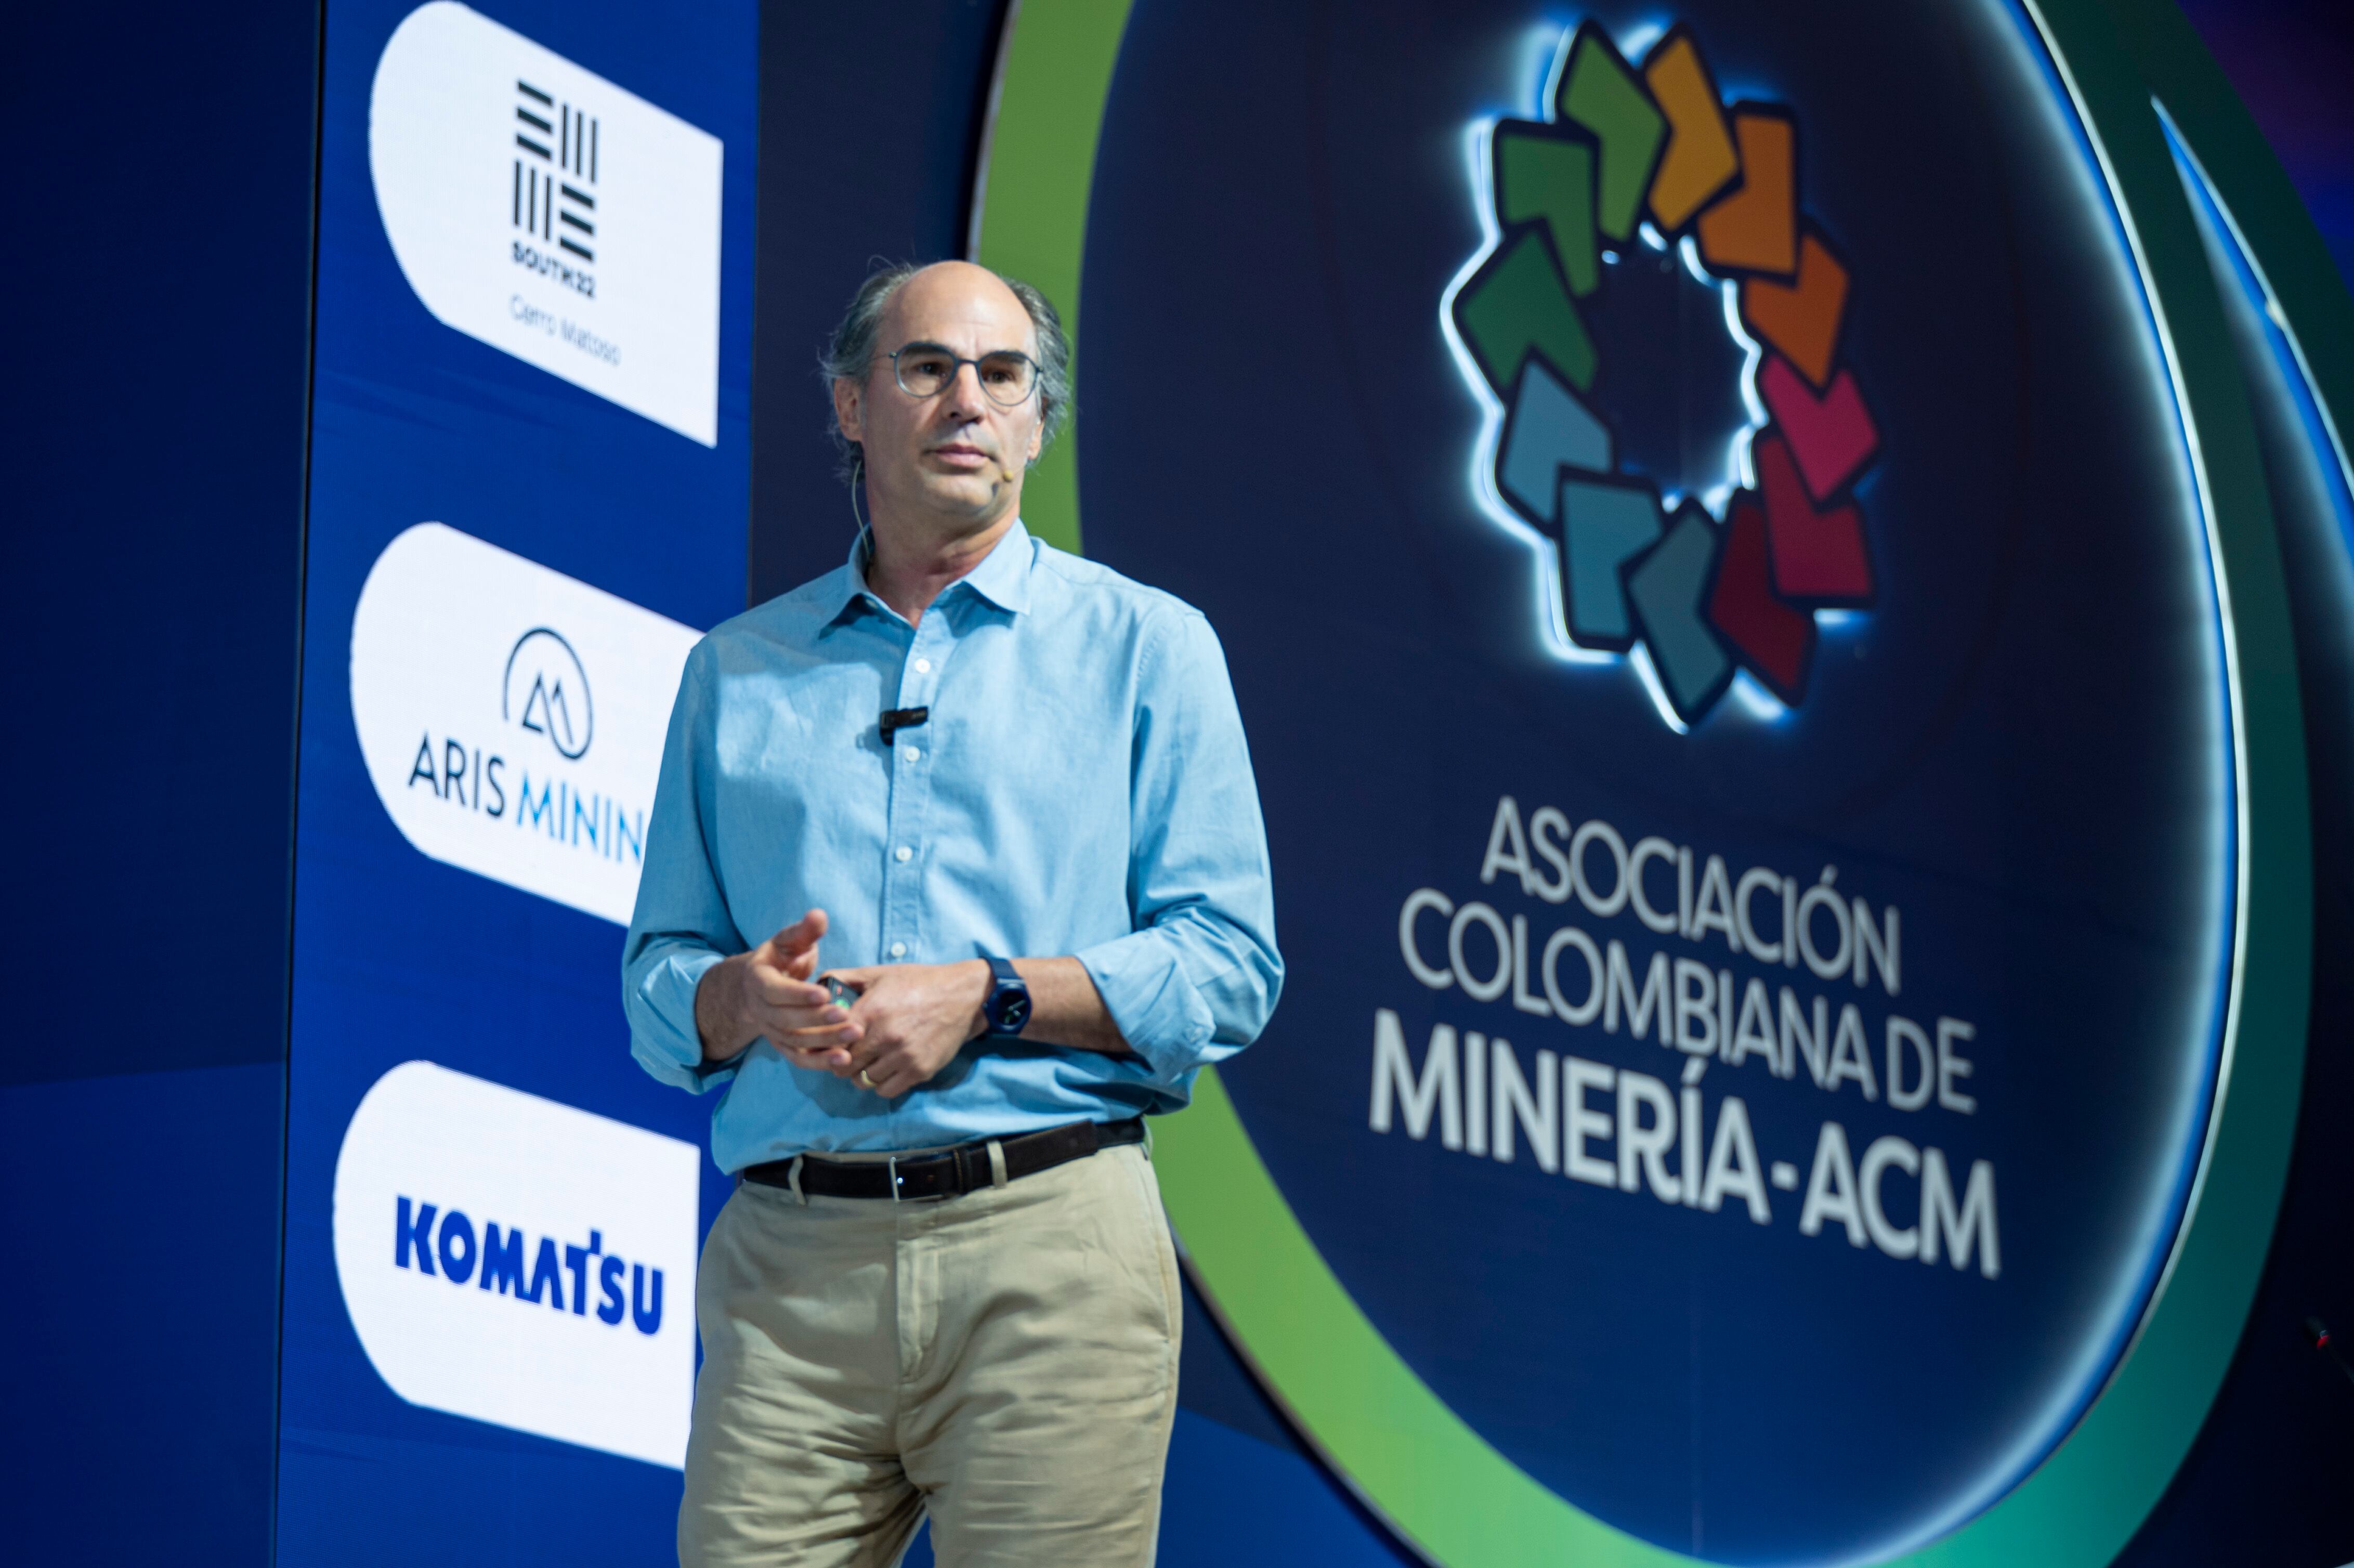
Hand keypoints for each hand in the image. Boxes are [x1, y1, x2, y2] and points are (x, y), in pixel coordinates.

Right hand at [693, 909, 863, 1068]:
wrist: (762, 985)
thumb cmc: (782, 957)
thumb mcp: (789, 940)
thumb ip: (804, 930)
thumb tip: (818, 915)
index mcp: (758, 980)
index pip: (775, 991)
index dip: (797, 994)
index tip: (825, 993)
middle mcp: (761, 1010)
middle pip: (786, 1020)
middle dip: (816, 1020)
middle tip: (847, 1015)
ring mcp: (771, 1031)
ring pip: (795, 1042)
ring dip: (824, 1041)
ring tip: (854, 1035)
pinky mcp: (784, 1046)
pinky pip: (800, 1058)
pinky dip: (820, 1062)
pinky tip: (844, 1060)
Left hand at [823, 960, 991, 1096]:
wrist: (961, 995)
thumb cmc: (917, 982)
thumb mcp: (879, 974)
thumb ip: (844, 979)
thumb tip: (817, 986)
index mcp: (870, 1011)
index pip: (831, 1043)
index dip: (826, 1045)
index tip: (830, 1043)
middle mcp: (885, 1037)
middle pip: (844, 1067)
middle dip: (842, 1061)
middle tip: (847, 1055)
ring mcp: (903, 1057)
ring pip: (864, 1081)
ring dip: (861, 1073)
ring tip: (868, 1061)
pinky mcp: (919, 1071)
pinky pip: (886, 1090)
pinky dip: (881, 1083)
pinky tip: (885, 1068)